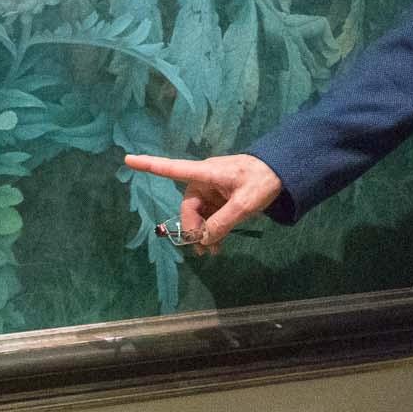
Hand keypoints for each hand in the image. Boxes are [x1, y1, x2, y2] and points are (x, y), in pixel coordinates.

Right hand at [120, 152, 283, 255]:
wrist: (284, 172)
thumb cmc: (263, 180)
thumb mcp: (245, 204)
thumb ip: (223, 222)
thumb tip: (204, 240)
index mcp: (207, 173)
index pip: (173, 168)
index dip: (150, 165)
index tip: (128, 158)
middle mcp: (204, 179)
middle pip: (188, 206)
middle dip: (193, 228)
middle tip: (204, 249)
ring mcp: (212, 188)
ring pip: (198, 214)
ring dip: (203, 233)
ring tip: (212, 253)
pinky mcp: (220, 196)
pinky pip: (209, 215)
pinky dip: (211, 230)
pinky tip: (217, 246)